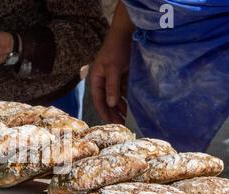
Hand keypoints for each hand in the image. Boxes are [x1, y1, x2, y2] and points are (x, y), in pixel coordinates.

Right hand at [89, 2, 133, 123]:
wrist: (126, 33)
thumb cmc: (116, 49)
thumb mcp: (113, 68)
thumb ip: (112, 87)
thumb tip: (111, 104)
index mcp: (96, 79)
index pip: (98, 100)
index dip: (104, 112)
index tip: (111, 123)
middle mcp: (103, 81)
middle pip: (106, 100)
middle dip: (112, 112)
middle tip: (121, 125)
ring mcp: (113, 78)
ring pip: (115, 97)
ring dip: (120, 107)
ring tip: (127, 118)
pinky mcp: (122, 76)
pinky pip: (123, 91)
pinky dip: (127, 99)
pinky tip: (132, 106)